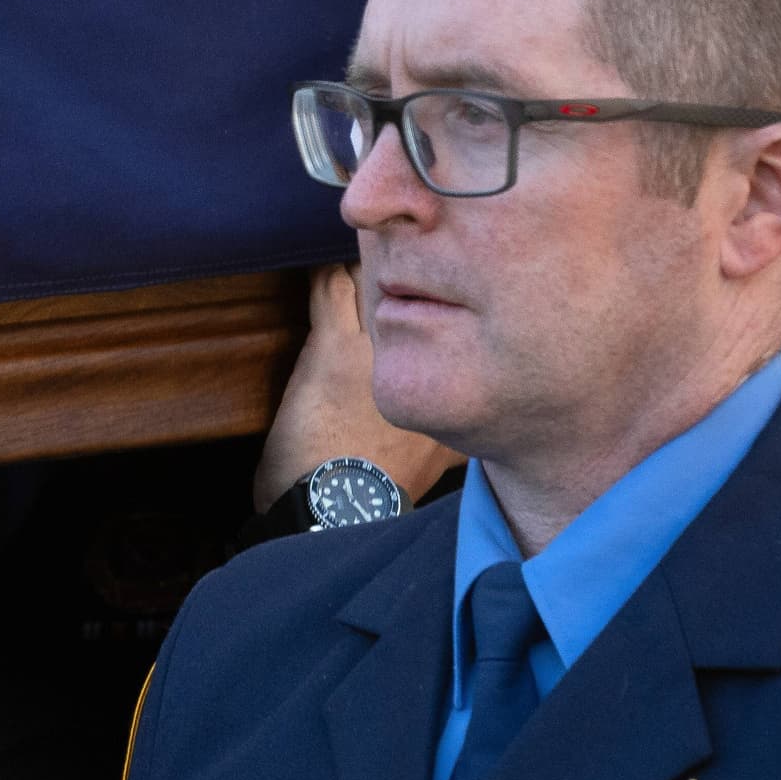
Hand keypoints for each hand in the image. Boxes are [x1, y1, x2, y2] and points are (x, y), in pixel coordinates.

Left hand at [254, 264, 462, 510]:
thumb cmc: (372, 497)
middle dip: (409, 278)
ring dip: (366, 272)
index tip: (428, 298)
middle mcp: (431, 362)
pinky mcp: (335, 348)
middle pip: (429, 291)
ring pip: (381, 277)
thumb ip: (446, 428)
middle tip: (391, 269)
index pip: (461, 326)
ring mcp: (383, 350)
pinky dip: (323, 276)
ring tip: (356, 266)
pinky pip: (333, 284)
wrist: (333, 513)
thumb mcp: (433, 463)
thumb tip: (448, 410)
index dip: (442, 307)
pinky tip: (319, 277)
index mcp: (457, 392)